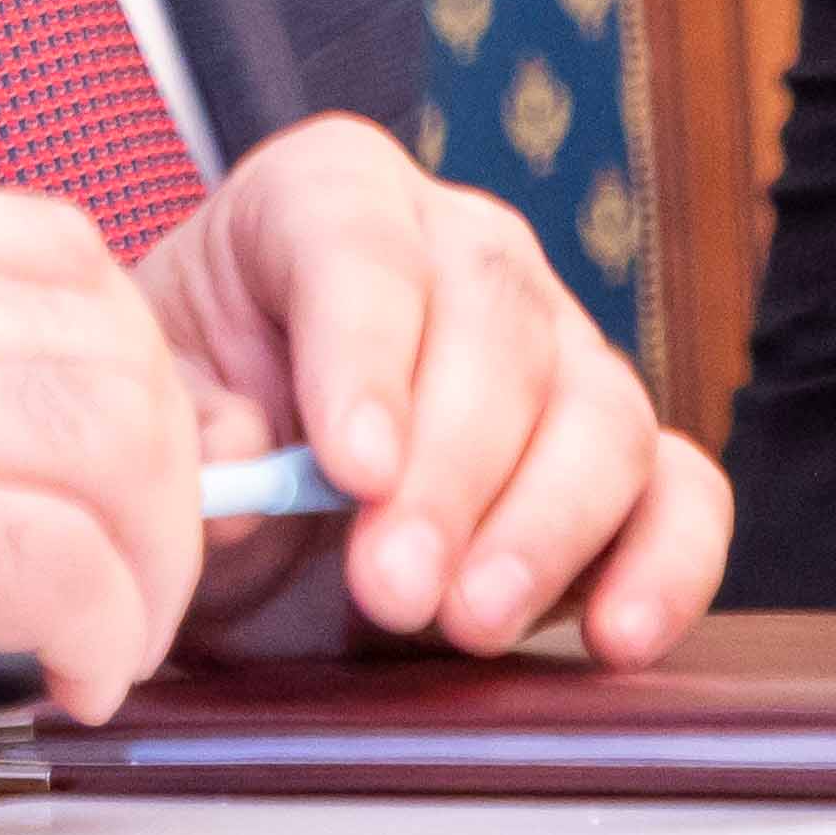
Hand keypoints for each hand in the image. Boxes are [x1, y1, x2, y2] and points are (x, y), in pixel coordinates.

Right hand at [0, 172, 205, 825]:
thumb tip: (17, 421)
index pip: (57, 251)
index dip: (128, 365)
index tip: (127, 463)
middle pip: (111, 345)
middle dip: (168, 473)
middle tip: (145, 568)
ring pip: (113, 442)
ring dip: (152, 561)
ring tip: (116, 633)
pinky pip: (64, 567)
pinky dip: (106, 634)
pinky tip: (71, 683)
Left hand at [140, 117, 728, 661]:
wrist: (242, 506)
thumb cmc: (195, 429)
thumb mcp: (152, 414)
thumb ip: (188, 428)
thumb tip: (242, 476)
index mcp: (330, 196)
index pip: (361, 243)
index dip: (364, 354)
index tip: (350, 468)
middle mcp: (465, 249)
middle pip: (498, 329)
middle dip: (449, 473)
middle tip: (390, 587)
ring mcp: (560, 347)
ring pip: (601, 411)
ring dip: (543, 528)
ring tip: (467, 623)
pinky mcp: (622, 456)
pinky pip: (683, 492)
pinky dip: (667, 565)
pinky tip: (613, 638)